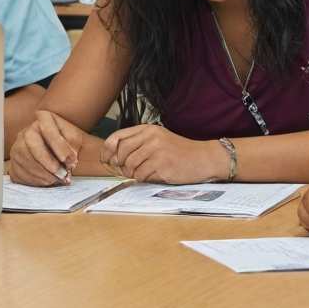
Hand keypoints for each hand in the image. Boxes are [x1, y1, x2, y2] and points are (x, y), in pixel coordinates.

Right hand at [10, 110, 85, 186]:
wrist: (59, 154)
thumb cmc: (68, 144)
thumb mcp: (74, 139)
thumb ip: (72, 145)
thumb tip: (69, 159)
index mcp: (44, 119)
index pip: (48, 129)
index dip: (58, 145)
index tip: (69, 160)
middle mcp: (27, 130)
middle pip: (32, 144)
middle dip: (48, 162)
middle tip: (61, 173)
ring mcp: (18, 146)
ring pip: (25, 160)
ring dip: (43, 174)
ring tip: (57, 179)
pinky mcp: (14, 162)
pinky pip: (20, 172)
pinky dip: (35, 180)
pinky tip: (47, 181)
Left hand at [103, 125, 221, 183]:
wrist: (203, 158)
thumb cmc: (179, 151)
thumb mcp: (159, 139)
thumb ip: (139, 143)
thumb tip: (114, 157)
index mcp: (148, 129)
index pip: (118, 136)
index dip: (107, 149)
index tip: (105, 159)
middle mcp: (151, 137)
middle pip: (122, 152)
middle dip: (119, 164)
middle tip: (125, 171)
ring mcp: (157, 151)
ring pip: (130, 165)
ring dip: (132, 173)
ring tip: (142, 173)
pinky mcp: (162, 166)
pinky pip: (142, 175)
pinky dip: (143, 179)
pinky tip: (153, 176)